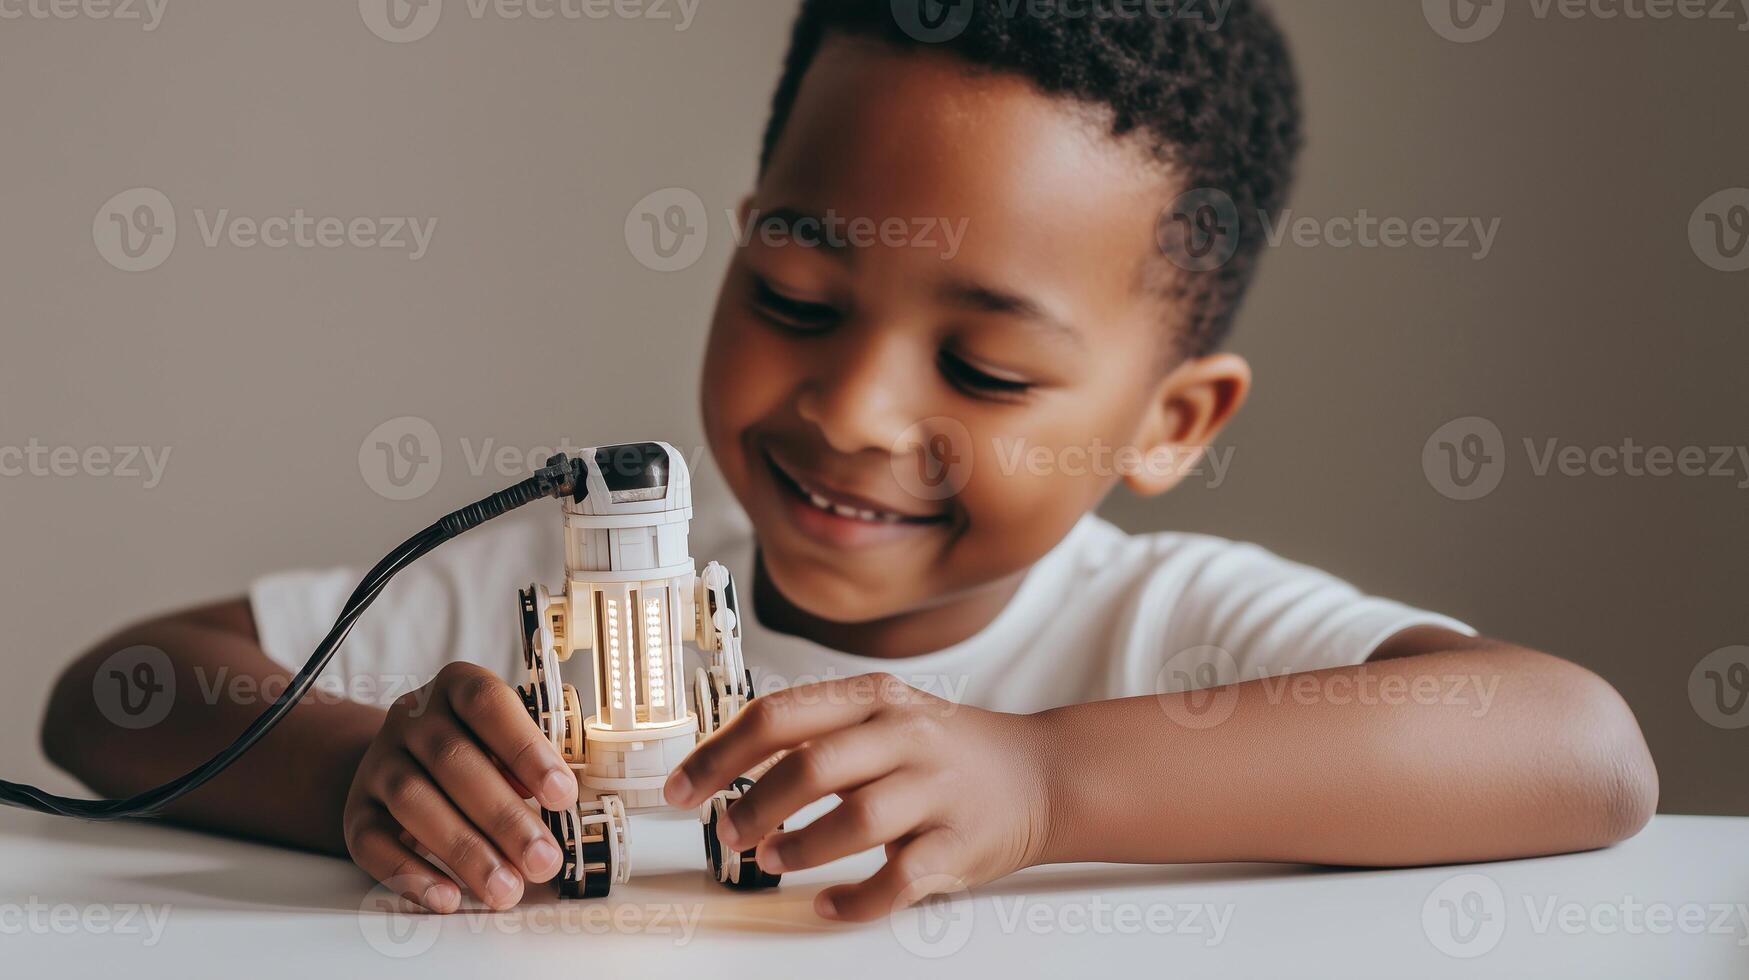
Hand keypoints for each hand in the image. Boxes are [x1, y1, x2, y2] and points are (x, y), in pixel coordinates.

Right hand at [343, 662, 578, 912]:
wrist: (404, 760)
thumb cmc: (477, 750)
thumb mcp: (504, 739)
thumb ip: (527, 761)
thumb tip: (558, 798)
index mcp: (456, 686)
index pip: (487, 704)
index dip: (526, 749)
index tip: (563, 795)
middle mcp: (411, 718)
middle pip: (452, 761)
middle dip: (504, 817)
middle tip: (542, 860)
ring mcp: (378, 763)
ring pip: (413, 801)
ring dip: (464, 850)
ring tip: (506, 889)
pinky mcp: (356, 810)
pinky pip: (373, 843)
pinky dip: (410, 873)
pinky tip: (447, 897)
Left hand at [663, 672, 1053, 920]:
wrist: (1040, 775)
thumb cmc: (947, 752)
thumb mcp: (884, 716)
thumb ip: (817, 731)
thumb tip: (728, 760)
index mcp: (873, 700)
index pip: (779, 716)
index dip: (720, 754)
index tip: (683, 788)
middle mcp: (905, 737)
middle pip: (812, 765)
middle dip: (755, 803)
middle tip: (726, 832)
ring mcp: (935, 790)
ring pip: (856, 818)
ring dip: (801, 846)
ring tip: (770, 859)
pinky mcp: (959, 844)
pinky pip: (899, 879)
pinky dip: (856, 900)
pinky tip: (829, 904)